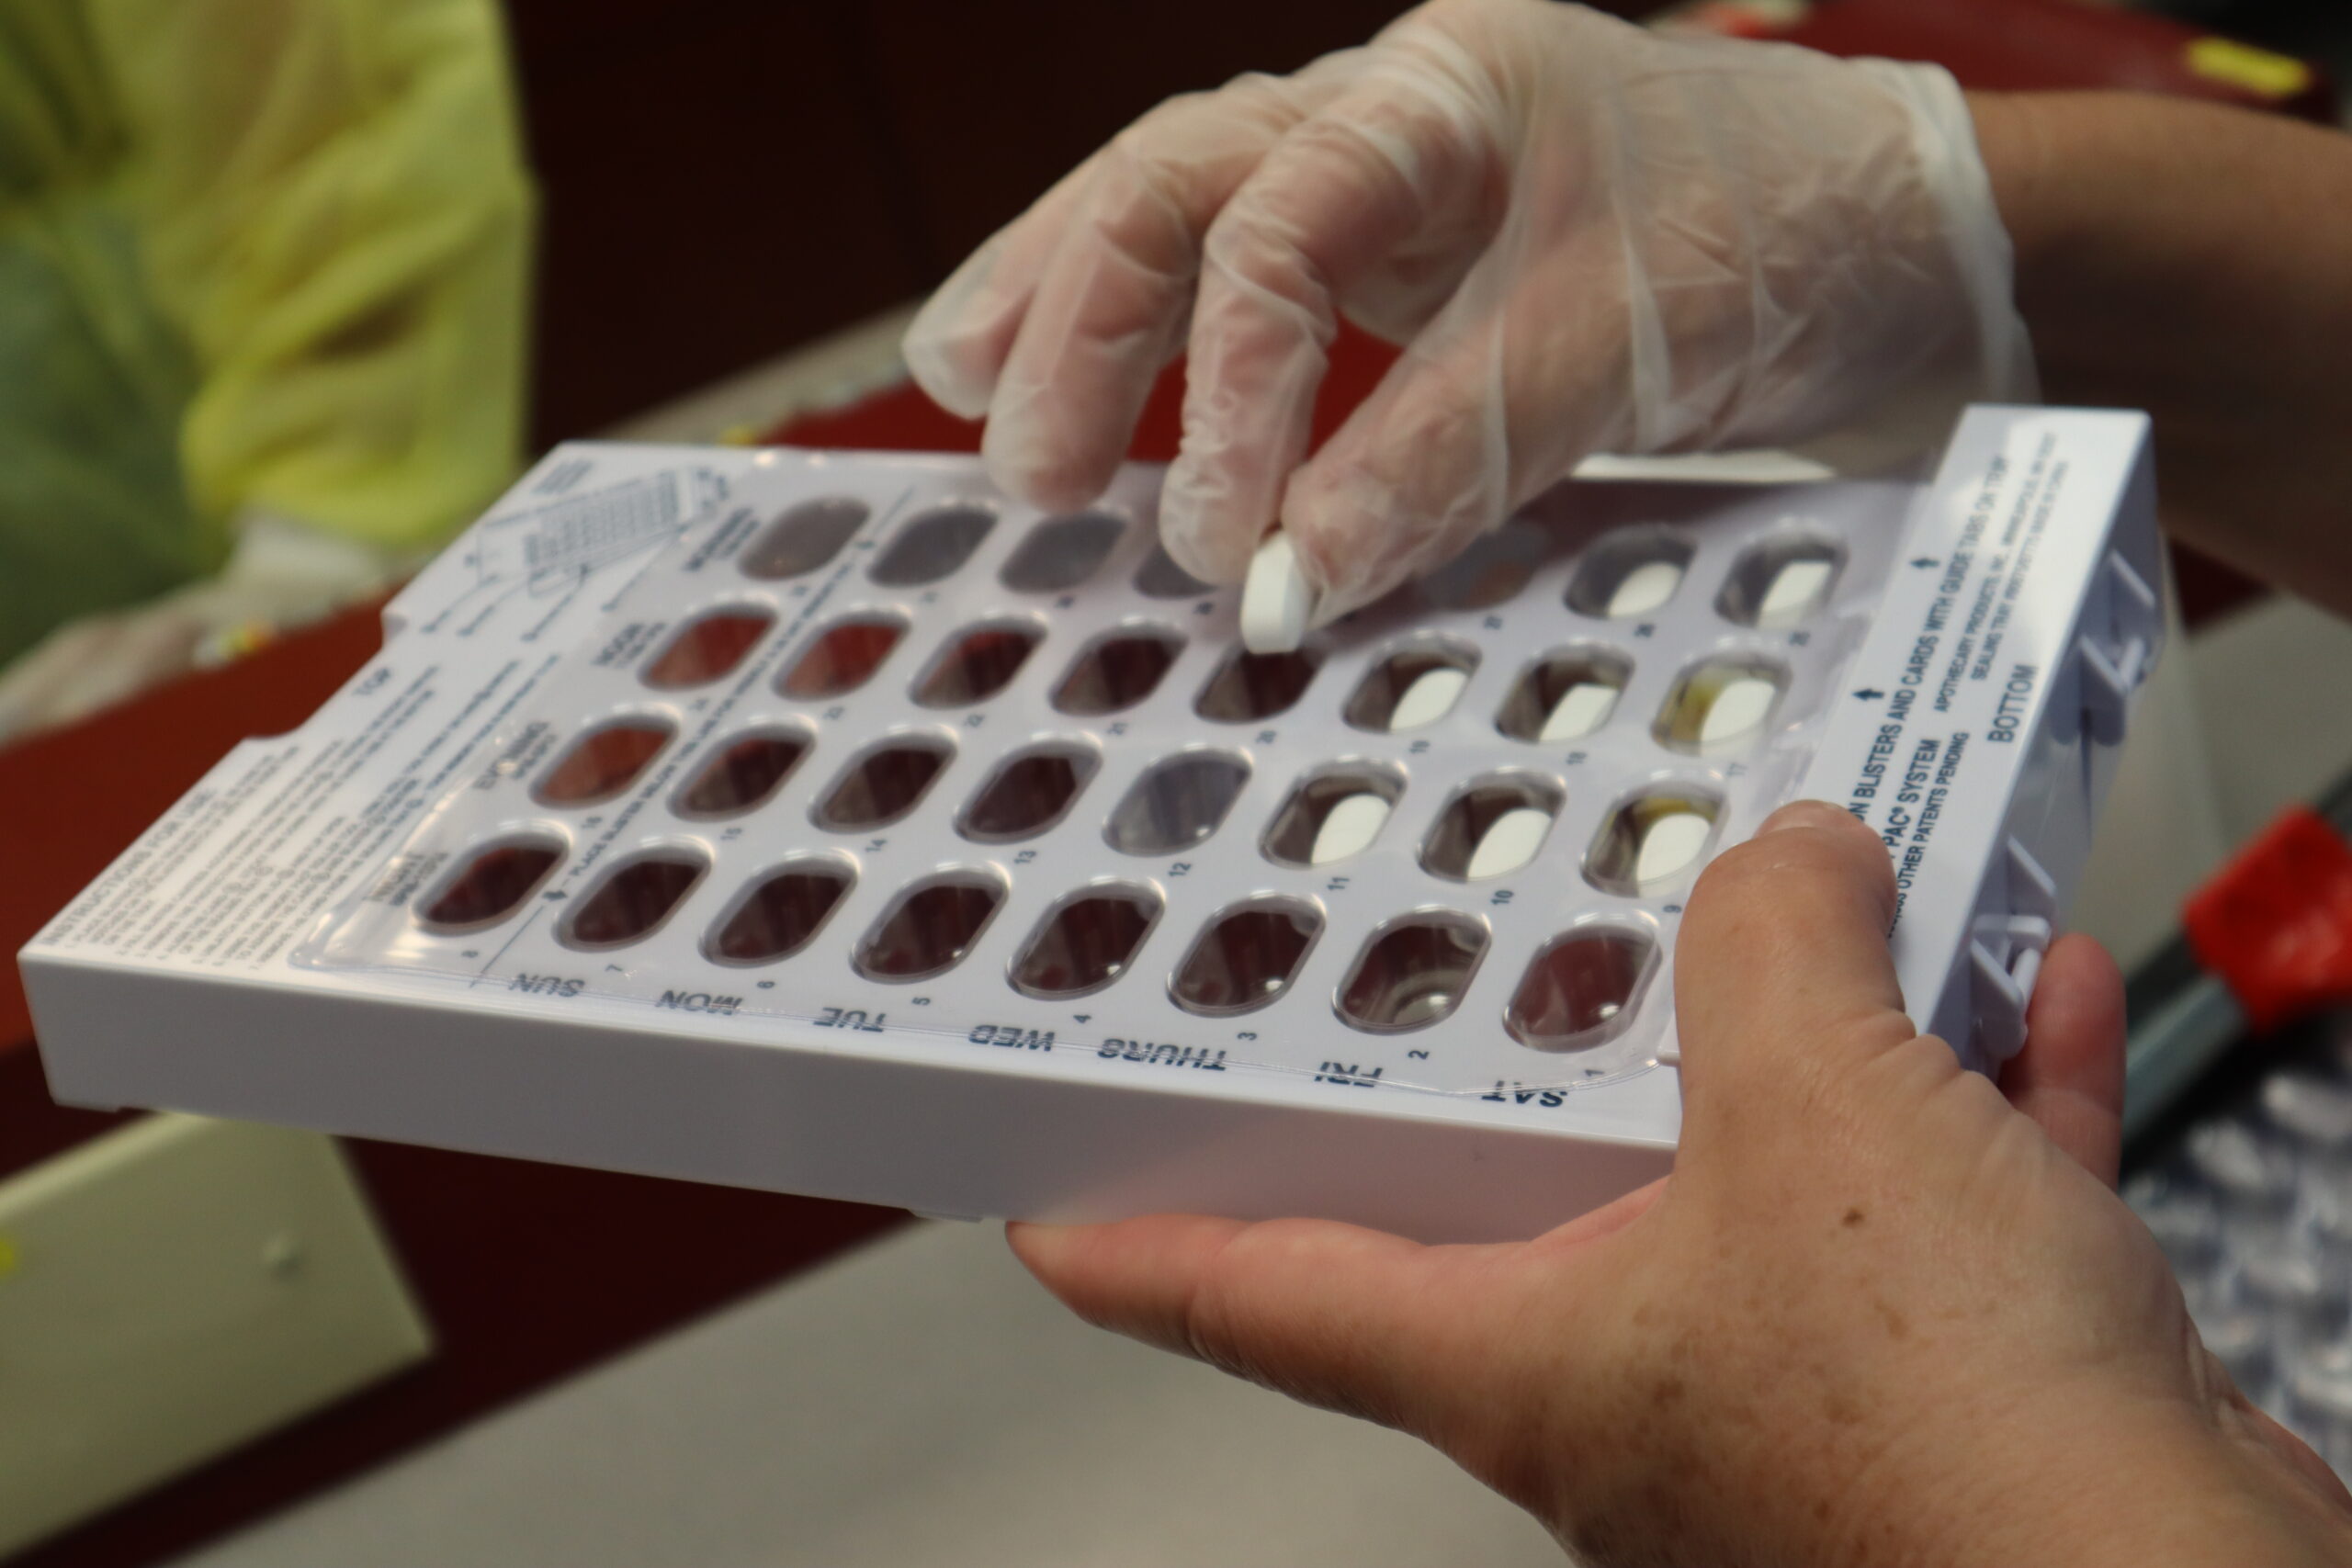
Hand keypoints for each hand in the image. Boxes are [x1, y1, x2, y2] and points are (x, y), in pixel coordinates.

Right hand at [903, 0, 2029, 623]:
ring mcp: (1388, 184)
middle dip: (1078, 322)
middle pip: (1173, 184)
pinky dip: (1160, 347)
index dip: (1226, 392)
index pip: (1272, 223)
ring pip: (1180, 212)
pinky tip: (1096, 399)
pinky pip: (1243, 284)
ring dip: (1070, 306)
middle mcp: (1390, 117)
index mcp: (1445, 94)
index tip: (1227, 547)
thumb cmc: (1789, 238)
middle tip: (1020, 472)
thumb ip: (1452, 449)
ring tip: (971, 396)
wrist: (1900, 242)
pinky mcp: (1403, 263)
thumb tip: (1289, 579)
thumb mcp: (1624, 341)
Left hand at [1010, 802, 2351, 1566]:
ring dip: (1796, 1036)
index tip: (1034, 1204)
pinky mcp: (1940, 1378)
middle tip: (1476, 930)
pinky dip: (1968, 1091)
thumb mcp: (1810, 1123)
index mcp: (1524, 1353)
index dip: (1130, 1243)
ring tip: (1815, 904)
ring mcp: (1790, 1379)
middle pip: (1517, 1192)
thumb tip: (1788, 856)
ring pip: (1752, 1167)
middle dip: (1516, 1051)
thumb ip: (1767, 953)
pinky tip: (2015, 986)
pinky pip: (1932, 1195)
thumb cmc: (1954, 1456)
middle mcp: (1632, 1378)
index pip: (1256, 1295)